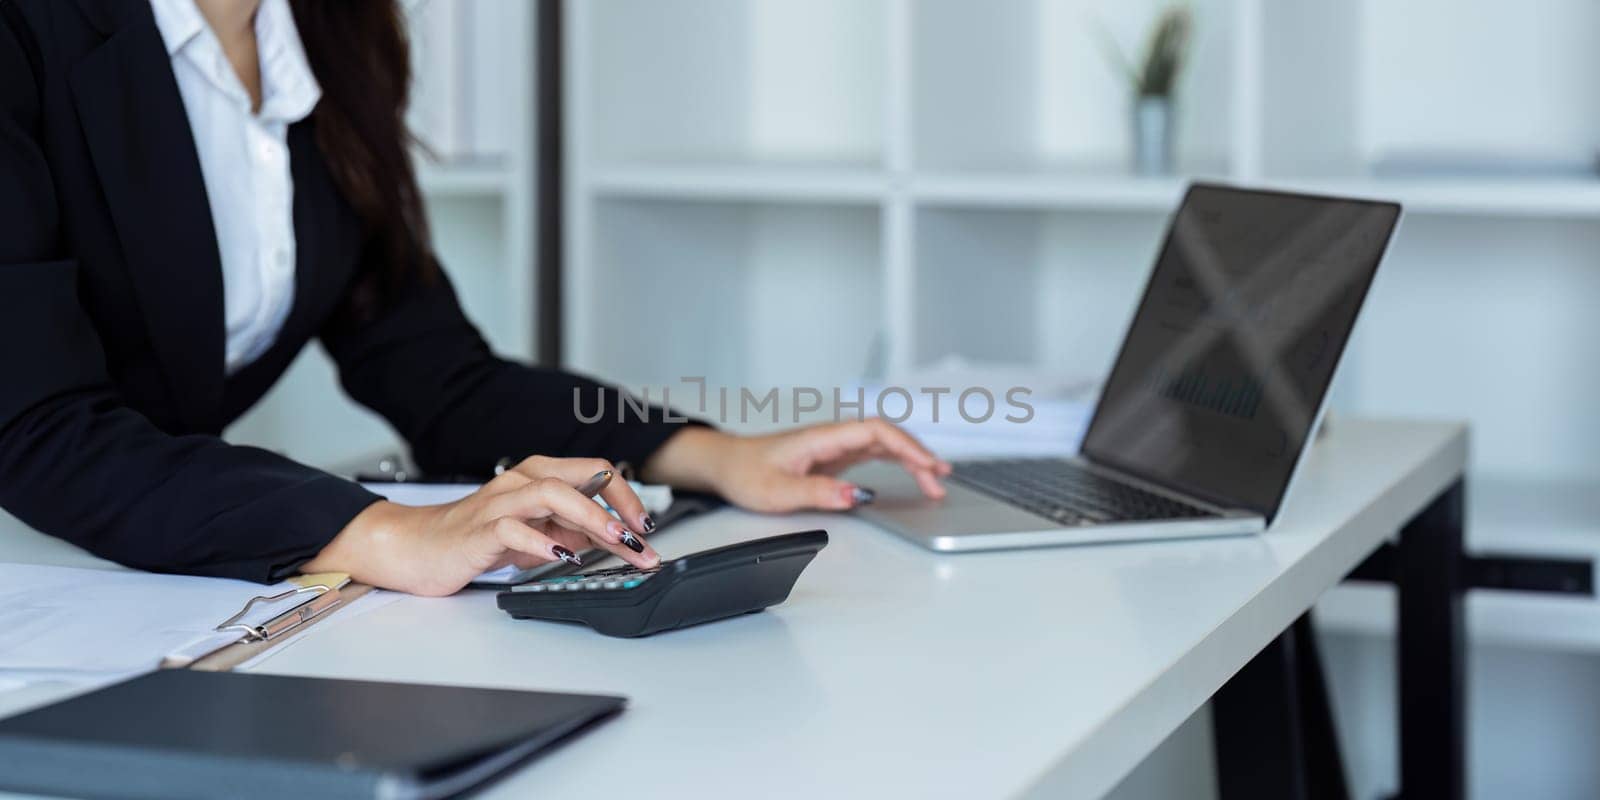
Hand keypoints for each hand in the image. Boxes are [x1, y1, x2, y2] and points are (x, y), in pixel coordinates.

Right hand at [306, 456, 659, 595]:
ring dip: (590, 517)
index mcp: (538, 477)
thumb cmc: (472, 539)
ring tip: (614, 540)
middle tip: (642, 539)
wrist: (415, 548)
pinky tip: (560, 557)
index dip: (627, 497)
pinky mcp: (479, 530)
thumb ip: (568, 530)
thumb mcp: (533, 534)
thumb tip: (611, 538)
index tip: (645, 527)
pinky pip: (513, 529)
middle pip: (581, 478)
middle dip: (619, 508)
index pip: (595, 472)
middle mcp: (521, 481)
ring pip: (553, 495)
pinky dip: (541, 542)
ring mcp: (500, 503)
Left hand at [640, 420, 951, 513]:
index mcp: (822, 438)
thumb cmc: (746, 473)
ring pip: (883, 444)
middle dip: (918, 455)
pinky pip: (874, 453)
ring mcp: (835, 446)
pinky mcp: (834, 457)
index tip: (927, 465)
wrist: (726, 465)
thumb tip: (856, 495)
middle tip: (939, 481)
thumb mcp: (778, 491)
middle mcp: (832, 437)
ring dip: (911, 459)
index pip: (875, 431)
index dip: (906, 446)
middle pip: (887, 436)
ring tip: (936, 480)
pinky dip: (896, 462)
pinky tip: (912, 472)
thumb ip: (819, 492)